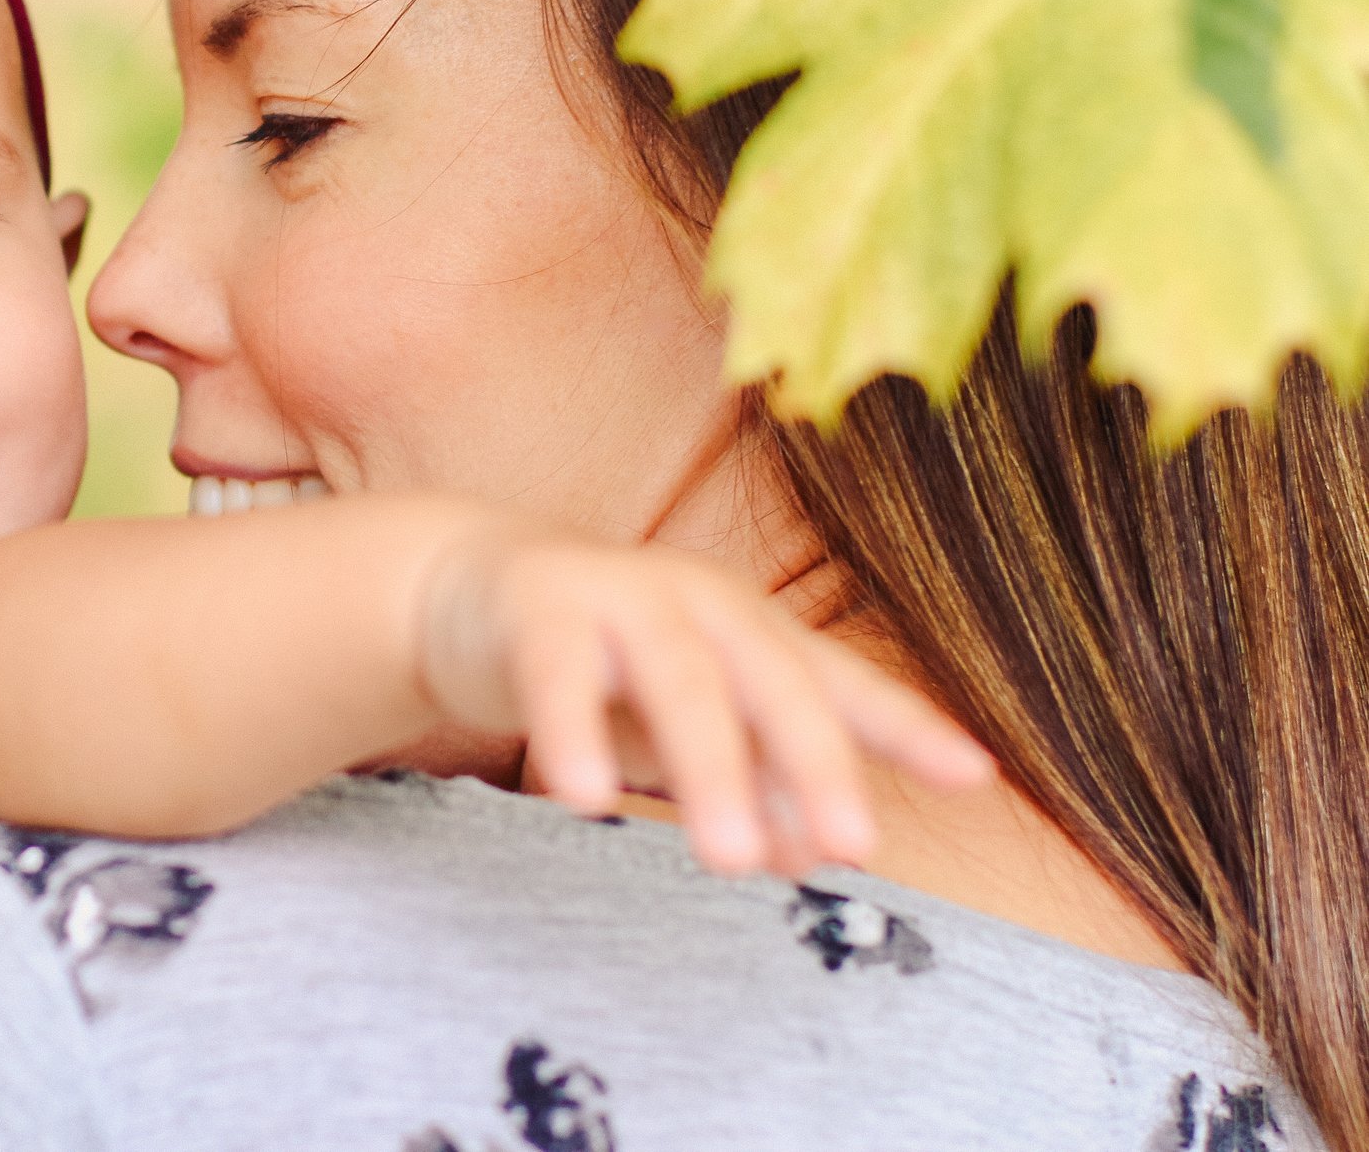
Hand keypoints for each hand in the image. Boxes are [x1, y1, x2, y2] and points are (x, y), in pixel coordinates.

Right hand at [415, 537, 995, 877]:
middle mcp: (700, 604)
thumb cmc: (605, 665)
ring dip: (713, 768)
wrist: (475, 590)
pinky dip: (573, 735)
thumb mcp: (688, 727)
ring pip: (680, 681)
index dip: (905, 727)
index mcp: (750, 630)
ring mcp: (620, 599)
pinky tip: (586, 800)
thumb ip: (754, 781)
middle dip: (816, 763)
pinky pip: (559, 676)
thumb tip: (817, 857)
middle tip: (853, 848)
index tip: (973, 778)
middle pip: (773, 680)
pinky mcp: (538, 611)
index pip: (840, 682)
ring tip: (732, 859)